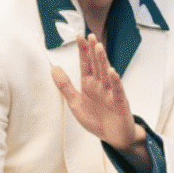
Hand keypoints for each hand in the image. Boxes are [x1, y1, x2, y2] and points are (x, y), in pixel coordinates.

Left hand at [52, 34, 145, 160]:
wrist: (114, 137)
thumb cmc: (97, 119)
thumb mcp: (75, 103)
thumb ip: (65, 86)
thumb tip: (54, 68)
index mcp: (89, 84)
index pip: (86, 64)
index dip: (83, 51)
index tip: (79, 36)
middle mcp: (100, 85)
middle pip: (96, 65)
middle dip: (93, 51)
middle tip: (90, 36)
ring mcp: (111, 93)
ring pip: (106, 74)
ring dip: (103, 61)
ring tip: (98, 47)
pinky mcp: (119, 103)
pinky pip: (117, 91)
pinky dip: (115, 82)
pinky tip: (112, 72)